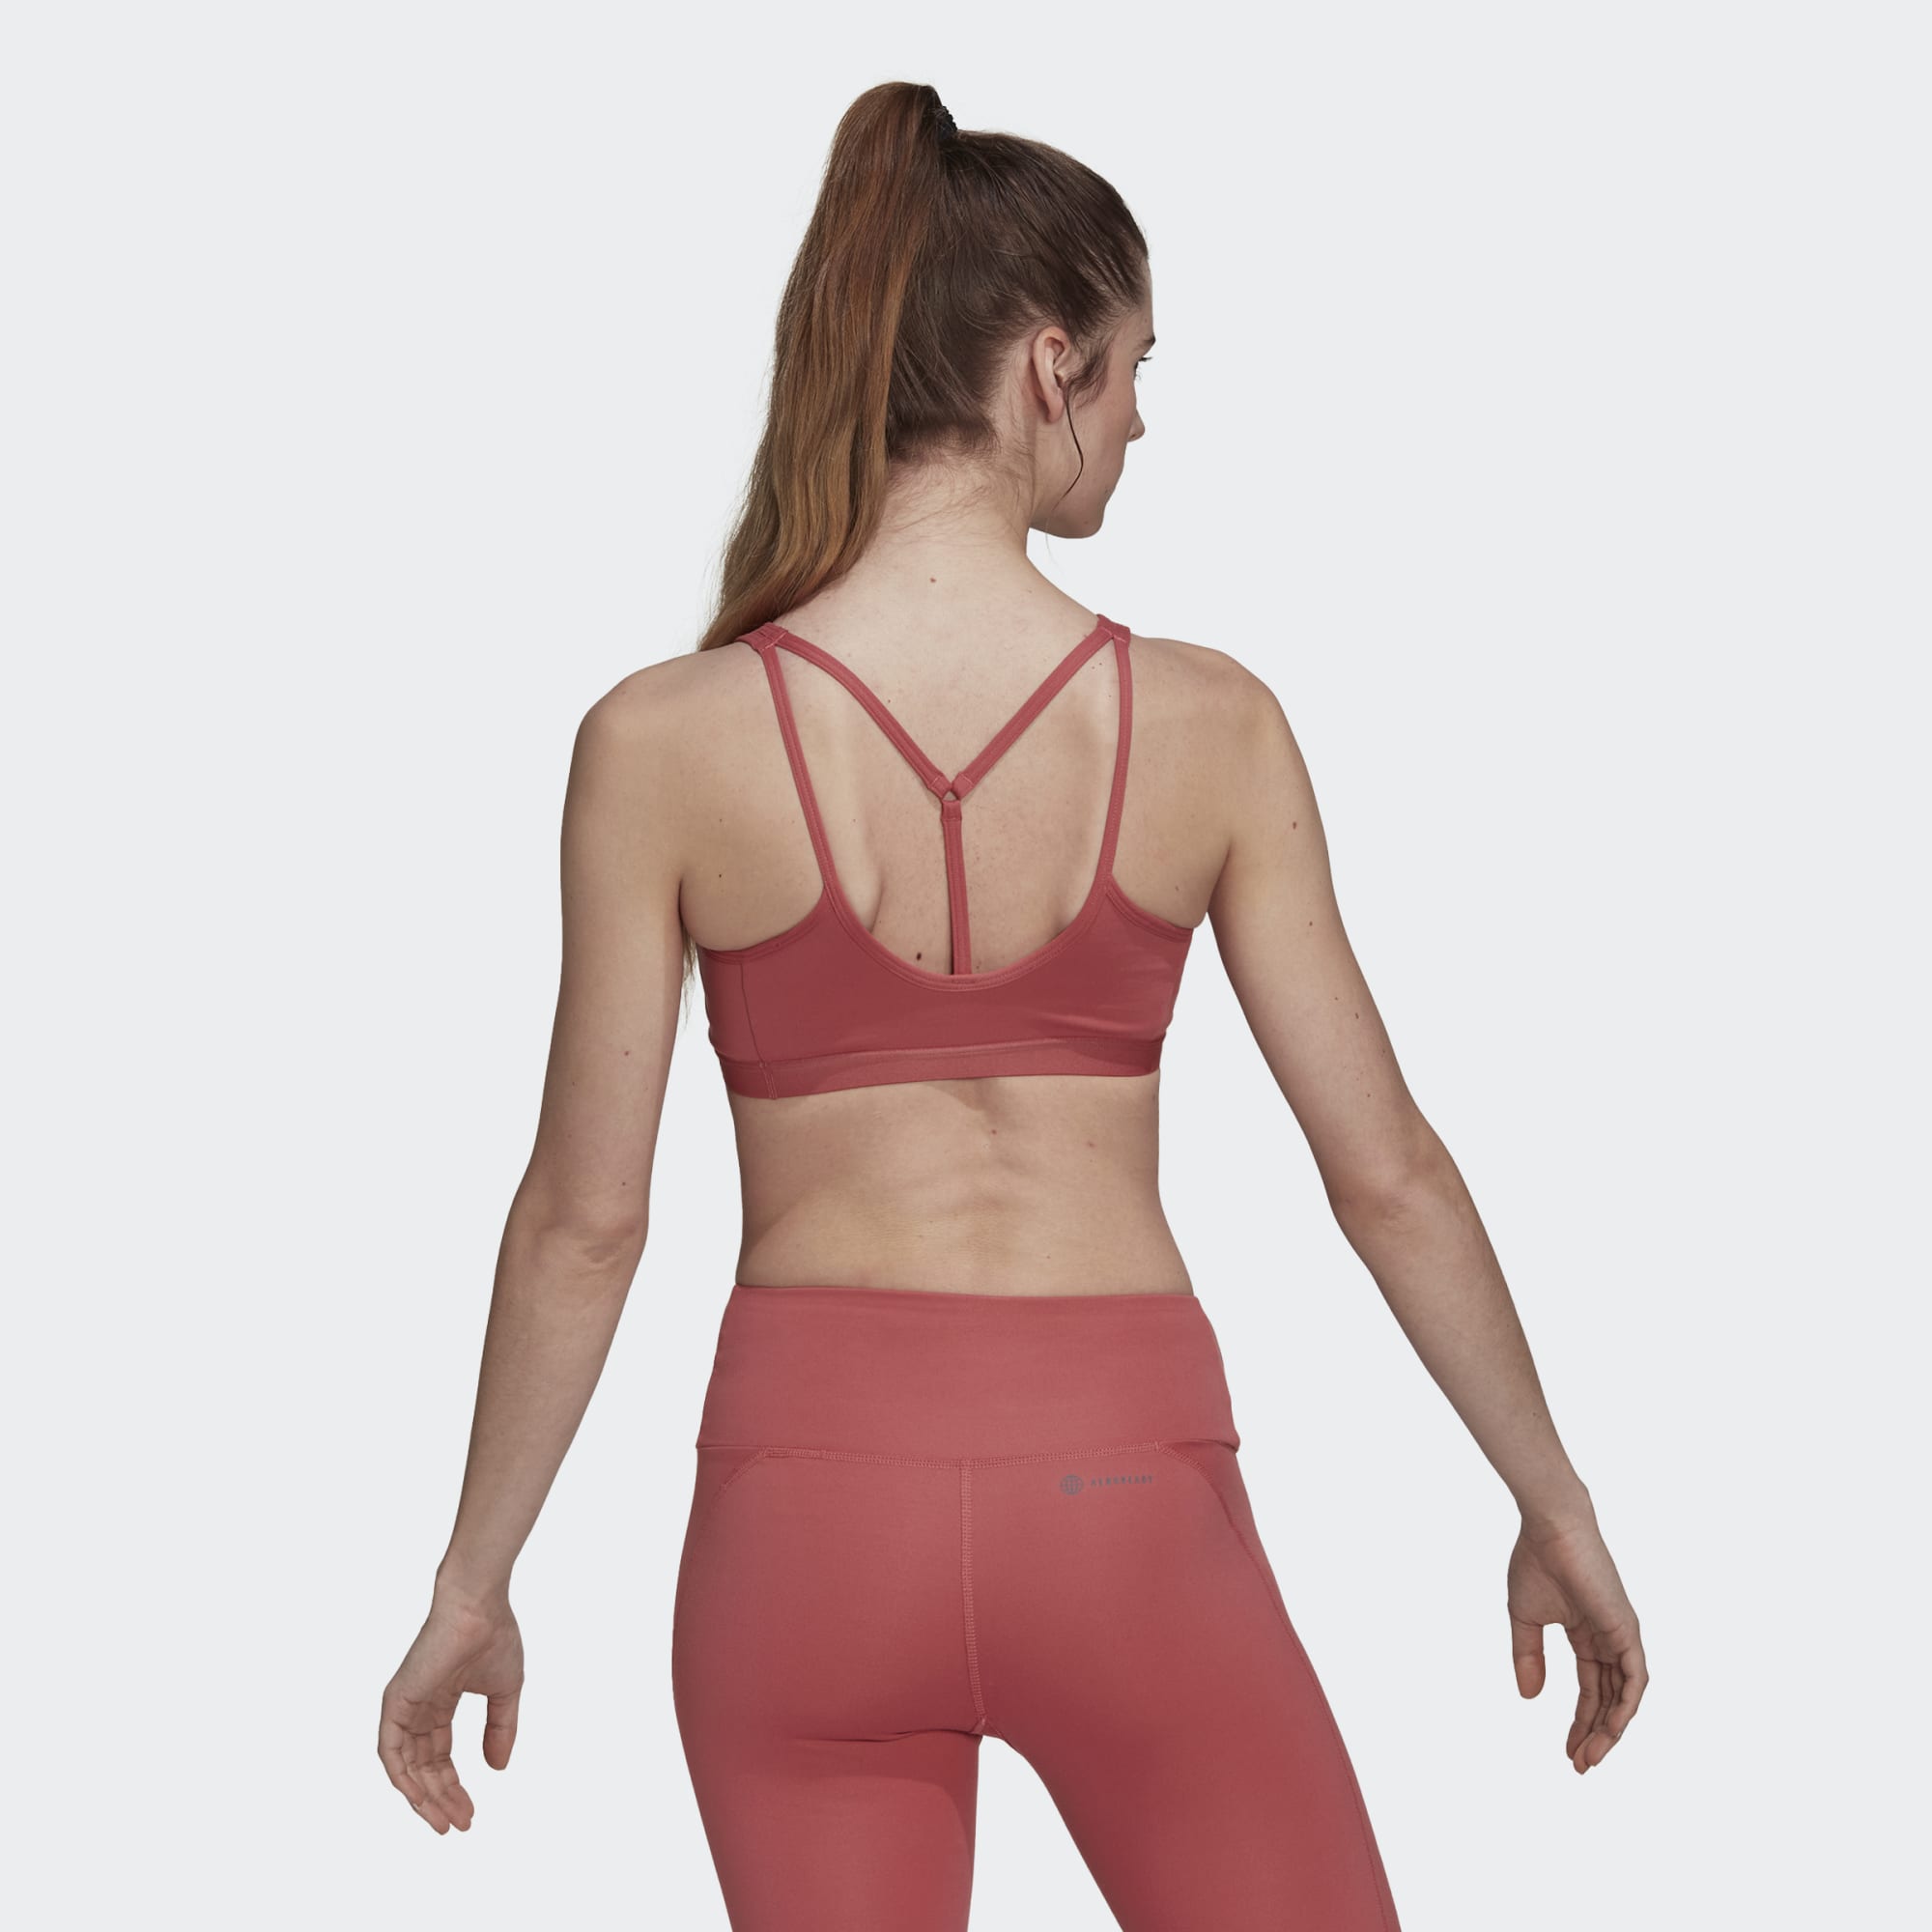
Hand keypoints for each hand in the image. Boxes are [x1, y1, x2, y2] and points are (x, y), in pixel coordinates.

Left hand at [378, 1590, 523, 1831]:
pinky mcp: (396, 1702)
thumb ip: (500, 1729)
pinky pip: (391, 1751)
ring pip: (407, 1766)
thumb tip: (497, 1769)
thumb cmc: (494, 1636)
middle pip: (425, 1766)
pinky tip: (421, 1800)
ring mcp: (405, 1705)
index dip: (455, 1786)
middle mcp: (419, 1707)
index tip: (471, 1813)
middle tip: (460, 1824)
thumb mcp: (505, 1691)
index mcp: (441, 1701)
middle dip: (442, 1797)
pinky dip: (403, 1778)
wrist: (479, 1607)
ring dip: (424, 1797)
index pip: (441, 1755)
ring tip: (444, 1822)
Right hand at [1507, 1510, 1646, 1773]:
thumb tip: (1529, 1698)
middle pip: (1609, 1699)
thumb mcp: (1525, 1618)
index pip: (1591, 1689)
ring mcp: (1621, 1635)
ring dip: (1610, 1730)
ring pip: (1625, 1696)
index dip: (1580, 1721)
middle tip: (1580, 1765)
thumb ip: (1528, 1656)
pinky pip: (1635, 1678)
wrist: (1550, 1527)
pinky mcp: (1627, 1629)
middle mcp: (1610, 1639)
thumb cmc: (1536, 1562)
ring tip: (1591, 1757)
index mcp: (1588, 1634)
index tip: (1567, 1753)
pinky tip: (1612, 1730)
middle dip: (1595, 1734)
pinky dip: (1626, 1706)